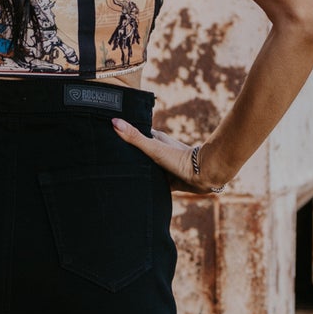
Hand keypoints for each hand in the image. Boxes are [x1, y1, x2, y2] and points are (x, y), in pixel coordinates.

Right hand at [110, 118, 227, 192]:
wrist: (203, 175)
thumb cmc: (180, 159)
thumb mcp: (153, 147)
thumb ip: (134, 137)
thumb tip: (114, 121)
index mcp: (157, 140)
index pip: (137, 136)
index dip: (125, 137)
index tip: (110, 138)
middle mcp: (161, 152)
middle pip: (141, 154)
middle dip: (131, 158)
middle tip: (113, 162)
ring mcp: (166, 167)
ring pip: (148, 170)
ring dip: (140, 173)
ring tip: (123, 178)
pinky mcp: (171, 181)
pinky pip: (157, 185)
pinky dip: (150, 187)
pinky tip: (140, 192)